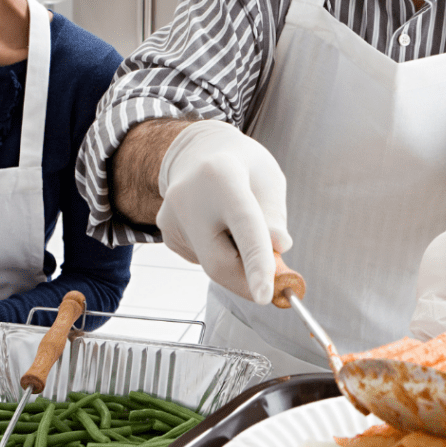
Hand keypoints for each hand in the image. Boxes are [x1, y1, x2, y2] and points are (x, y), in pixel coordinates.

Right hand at [156, 120, 290, 303]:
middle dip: (249, 281)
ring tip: (237, 227)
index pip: (243, 225)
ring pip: (211, 264)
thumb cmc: (241, 164)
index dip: (256, 263)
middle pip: (219, 261)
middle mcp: (188, 196)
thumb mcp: (268, 178)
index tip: (266, 296)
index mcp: (222, 174)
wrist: (198, 151)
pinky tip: (217, 227)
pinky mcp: (167, 232)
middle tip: (273, 284)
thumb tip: (278, 248)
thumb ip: (274, 214)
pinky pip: (201, 258)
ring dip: (235, 261)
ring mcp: (171, 216)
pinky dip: (219, 253)